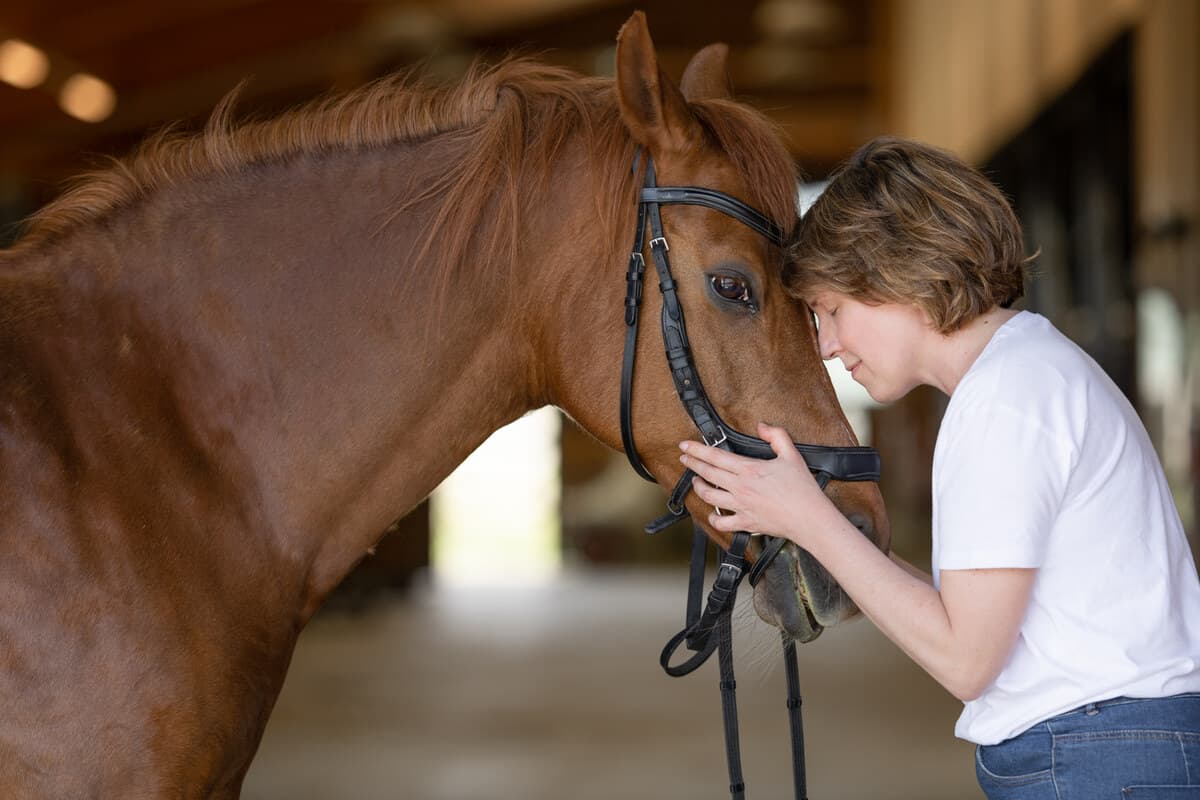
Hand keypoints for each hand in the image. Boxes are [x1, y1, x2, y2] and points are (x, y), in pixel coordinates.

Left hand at [678, 422, 835, 544]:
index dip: (696, 450)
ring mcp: (741, 506)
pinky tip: (712, 513)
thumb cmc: (802, 489)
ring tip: (696, 480)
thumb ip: (776, 436)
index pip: (715, 456)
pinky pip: (722, 523)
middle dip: (692, 464)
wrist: (809, 518)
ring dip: (698, 487)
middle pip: (707, 473)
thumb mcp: (792, 455)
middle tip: (684, 457)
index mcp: (749, 469)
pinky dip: (713, 518)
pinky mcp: (745, 523)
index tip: (685, 446)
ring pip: (709, 496)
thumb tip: (761, 426)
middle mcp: (740, 488)